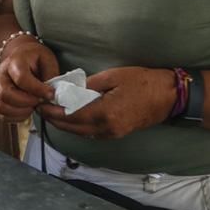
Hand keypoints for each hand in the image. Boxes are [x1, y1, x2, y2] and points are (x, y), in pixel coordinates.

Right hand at [0, 37, 58, 121]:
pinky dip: (15, 117)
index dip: (37, 89)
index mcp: (15, 61)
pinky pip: (1, 114)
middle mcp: (2, 75)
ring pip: (1, 106)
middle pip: (6, 94)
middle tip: (40, 101)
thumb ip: (50, 75)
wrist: (19, 55)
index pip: (21, 78)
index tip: (50, 94)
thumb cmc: (34, 58)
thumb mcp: (47, 59)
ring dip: (20, 111)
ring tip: (33, 106)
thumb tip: (51, 94)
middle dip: (27, 102)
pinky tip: (27, 111)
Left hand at [39, 67, 173, 139]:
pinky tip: (70, 117)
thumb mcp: (113, 76)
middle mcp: (107, 128)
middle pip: (73, 128)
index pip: (71, 116)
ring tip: (52, 112)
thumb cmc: (143, 81)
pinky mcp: (117, 133)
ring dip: (65, 124)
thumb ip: (89, 85)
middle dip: (54, 119)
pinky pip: (91, 133)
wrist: (169, 95)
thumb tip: (70, 89)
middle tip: (41, 108)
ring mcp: (113, 133)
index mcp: (104, 113)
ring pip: (81, 133)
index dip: (53, 111)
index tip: (40, 104)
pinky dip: (78, 126)